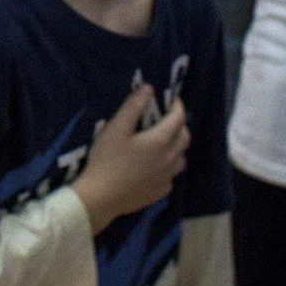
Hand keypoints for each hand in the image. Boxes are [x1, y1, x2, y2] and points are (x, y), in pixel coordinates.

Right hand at [72, 83, 187, 231]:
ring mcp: (165, 178)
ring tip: (165, 142)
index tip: (173, 99)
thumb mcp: (116, 128)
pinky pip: (171, 176)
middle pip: (185, 138)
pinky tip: (156, 166)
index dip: (178, 106)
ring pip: (181, 159)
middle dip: (180, 125)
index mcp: (160, 141)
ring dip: (177, 147)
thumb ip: (133, 106)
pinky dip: (169, 167)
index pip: (178, 119)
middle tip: (168, 118)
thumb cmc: (106, 160)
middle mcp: (168, 160)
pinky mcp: (158, 192)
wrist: (100, 198)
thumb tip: (148, 88)